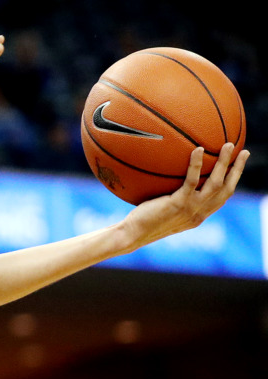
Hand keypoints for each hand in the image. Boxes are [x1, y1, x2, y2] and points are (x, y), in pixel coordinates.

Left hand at [120, 143, 250, 249]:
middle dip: (238, 170)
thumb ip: (174, 199)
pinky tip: (198, 149)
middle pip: (226, 189)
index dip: (233, 182)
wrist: (134, 234)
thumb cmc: (144, 220)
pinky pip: (191, 181)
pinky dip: (196, 165)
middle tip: (244, 152)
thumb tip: (170, 179)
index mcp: (199, 215)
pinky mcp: (179, 204)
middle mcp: (199, 213)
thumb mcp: (165, 211)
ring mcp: (191, 209)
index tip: (239, 167)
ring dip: (224, 163)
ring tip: (228, 145)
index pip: (222, 198)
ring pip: (216, 183)